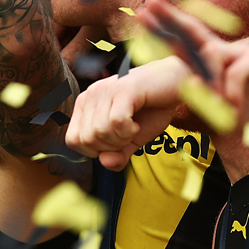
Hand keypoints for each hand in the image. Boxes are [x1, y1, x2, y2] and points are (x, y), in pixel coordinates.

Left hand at [65, 59, 187, 170]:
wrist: (175, 86)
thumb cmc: (151, 110)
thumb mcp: (131, 141)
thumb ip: (117, 155)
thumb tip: (104, 163)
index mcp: (85, 105)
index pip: (72, 140)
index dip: (95, 151)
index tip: (116, 142)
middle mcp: (90, 95)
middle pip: (86, 140)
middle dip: (110, 147)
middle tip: (127, 135)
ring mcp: (105, 89)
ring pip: (100, 131)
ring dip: (121, 139)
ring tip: (133, 127)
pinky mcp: (123, 88)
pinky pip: (116, 121)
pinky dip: (129, 130)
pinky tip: (137, 123)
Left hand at [136, 0, 248, 126]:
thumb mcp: (220, 109)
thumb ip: (202, 98)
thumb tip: (187, 84)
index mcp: (214, 63)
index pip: (184, 41)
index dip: (164, 27)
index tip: (141, 12)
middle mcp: (227, 52)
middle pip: (193, 31)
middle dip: (169, 17)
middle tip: (148, 2)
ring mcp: (243, 53)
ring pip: (212, 55)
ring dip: (212, 85)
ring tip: (224, 107)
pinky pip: (234, 71)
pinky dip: (232, 92)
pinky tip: (237, 107)